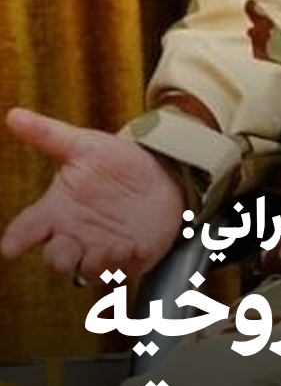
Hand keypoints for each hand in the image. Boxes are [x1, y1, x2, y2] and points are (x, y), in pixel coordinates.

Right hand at [2, 107, 185, 278]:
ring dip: (95, 263)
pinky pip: (124, 271)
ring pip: (88, 271)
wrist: (161, 172)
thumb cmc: (115, 162)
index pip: (27, 229)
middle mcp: (75, 235)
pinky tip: (133, 247)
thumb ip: (48, 135)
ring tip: (109, 246)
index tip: (10, 247)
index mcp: (57, 211)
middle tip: (67, 249)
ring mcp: (102, 249)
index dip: (16, 240)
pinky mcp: (131, 258)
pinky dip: (126, 263)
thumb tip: (14, 114)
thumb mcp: (84, 146)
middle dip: (59, 259)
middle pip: (56, 259)